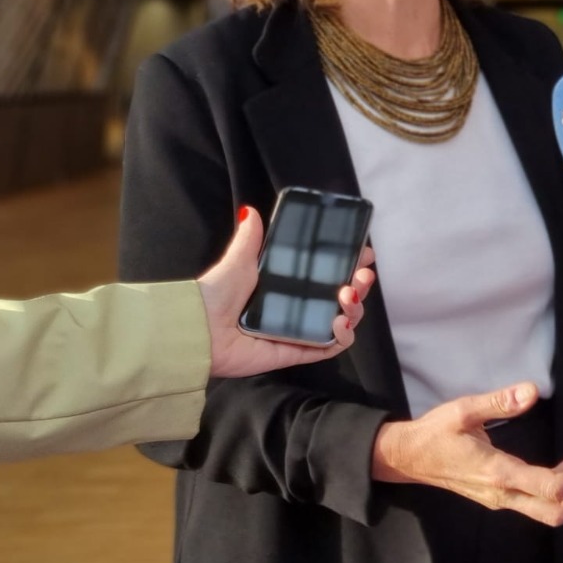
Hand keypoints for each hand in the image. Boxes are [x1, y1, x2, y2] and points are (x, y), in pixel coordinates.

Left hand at [199, 206, 375, 377]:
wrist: (199, 330)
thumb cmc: (216, 294)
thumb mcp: (238, 261)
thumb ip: (250, 239)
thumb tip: (250, 211)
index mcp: (285, 284)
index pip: (326, 273)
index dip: (348, 264)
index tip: (363, 253)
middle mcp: (296, 307)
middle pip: (341, 297)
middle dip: (360, 285)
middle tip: (362, 276)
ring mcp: (299, 330)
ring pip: (342, 322)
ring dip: (354, 309)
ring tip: (347, 296)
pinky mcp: (296, 351)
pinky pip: (328, 348)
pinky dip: (342, 336)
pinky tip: (340, 322)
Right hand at [370, 383, 562, 526]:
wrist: (408, 458)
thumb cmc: (435, 433)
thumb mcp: (463, 410)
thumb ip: (499, 402)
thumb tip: (531, 390)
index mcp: (497, 472)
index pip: (548, 489)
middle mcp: (502, 493)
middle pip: (554, 512)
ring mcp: (501, 499)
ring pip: (547, 512)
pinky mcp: (499, 496)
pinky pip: (535, 502)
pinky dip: (559, 490)